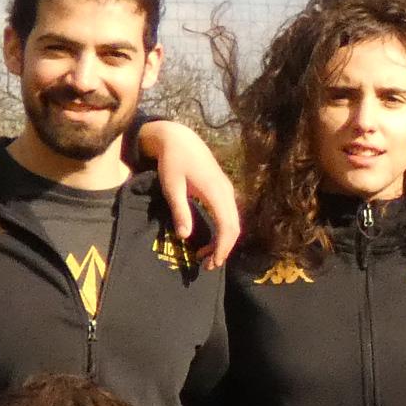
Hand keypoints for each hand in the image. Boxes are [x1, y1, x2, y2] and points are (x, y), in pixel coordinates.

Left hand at [137, 120, 242, 266]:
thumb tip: (185, 236)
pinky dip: (222, 231)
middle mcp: (226, 192)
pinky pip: (229, 215)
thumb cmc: (172, 161)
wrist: (179, 139)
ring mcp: (227, 190)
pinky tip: (210, 238)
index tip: (211, 263)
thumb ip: (180, 210)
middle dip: (224, 249)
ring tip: (206, 255)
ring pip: (233, 222)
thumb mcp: (171, 186)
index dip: (222, 248)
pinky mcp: (223, 190)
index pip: (227, 227)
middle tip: (207, 265)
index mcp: (215, 192)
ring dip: (223, 241)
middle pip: (234, 228)